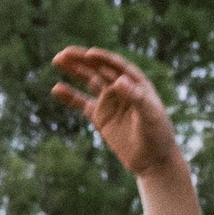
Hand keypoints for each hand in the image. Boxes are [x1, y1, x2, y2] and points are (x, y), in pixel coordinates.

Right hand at [51, 47, 184, 177]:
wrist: (153, 160)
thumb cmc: (157, 135)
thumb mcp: (150, 115)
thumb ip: (135, 97)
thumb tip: (118, 81)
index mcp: (136, 83)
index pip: (117, 66)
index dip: (103, 59)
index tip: (89, 54)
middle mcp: (121, 88)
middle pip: (99, 69)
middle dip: (82, 60)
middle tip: (64, 54)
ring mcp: (109, 101)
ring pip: (88, 80)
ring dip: (74, 70)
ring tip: (57, 61)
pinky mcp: (100, 116)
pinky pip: (81, 103)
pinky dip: (69, 96)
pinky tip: (56, 89)